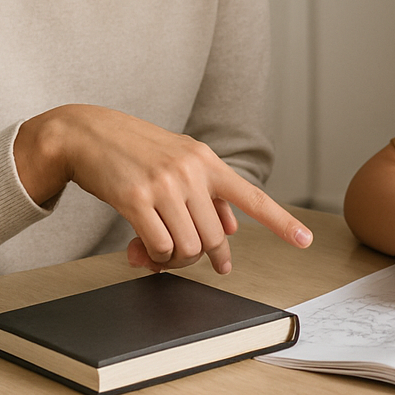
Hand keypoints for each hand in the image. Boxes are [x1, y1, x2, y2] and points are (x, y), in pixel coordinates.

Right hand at [14, 104, 310, 274]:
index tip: (305, 241)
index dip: (281, 222)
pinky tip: (141, 249)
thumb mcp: (179, 161)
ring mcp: (164, 184)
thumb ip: (208, 193)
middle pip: (213, 238)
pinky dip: (153, 257)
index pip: (252, 197)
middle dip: (200, 258)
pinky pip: (159, 247)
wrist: (88, 133)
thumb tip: (230, 230)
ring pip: (188, 247)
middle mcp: (191, 171)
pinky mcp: (136, 198)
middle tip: (180, 261)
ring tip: (157, 254)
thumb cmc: (135, 150)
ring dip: (173, 262)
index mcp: (207, 161)